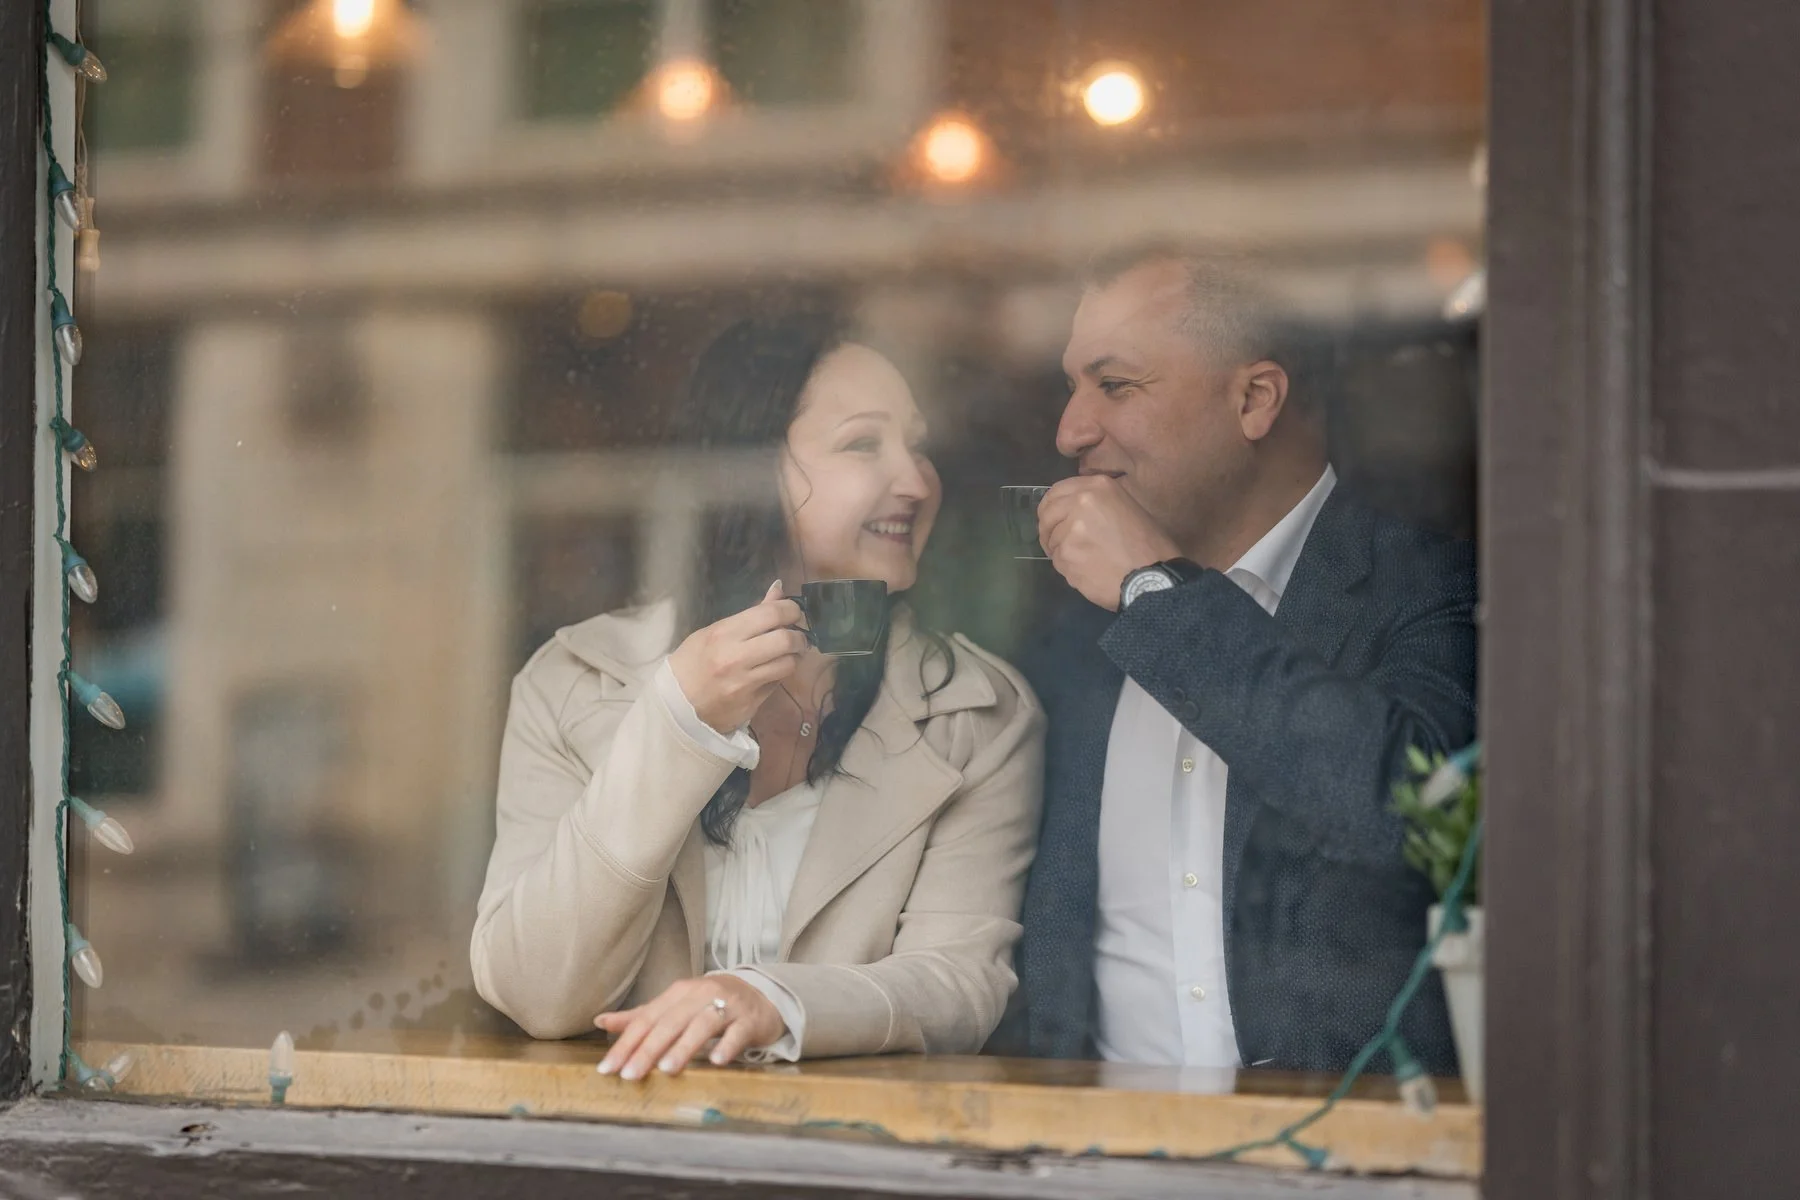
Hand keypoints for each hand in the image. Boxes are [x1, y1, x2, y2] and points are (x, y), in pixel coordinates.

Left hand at [595, 974, 785, 1078]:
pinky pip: (737, 1033)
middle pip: (670, 1022)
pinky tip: (716, 1060)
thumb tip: (601, 1021)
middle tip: (630, 1075)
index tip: (608, 1068)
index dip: (626, 1043)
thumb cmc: (711, 1004)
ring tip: (666, 1069)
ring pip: (702, 1025)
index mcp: (679, 993)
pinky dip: (727, 1045)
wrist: (761, 995)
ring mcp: (727, 1006)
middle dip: (648, 1049)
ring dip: (683, 1046)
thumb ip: (641, 1017)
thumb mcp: (676, 1007)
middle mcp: (701, 995)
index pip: (647, 1019)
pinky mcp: (750, 1019)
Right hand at [667, 581, 807, 732]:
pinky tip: (774, 670)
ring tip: (789, 654)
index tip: (794, 612)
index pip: (771, 614)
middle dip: (799, 636)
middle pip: (786, 640)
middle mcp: (737, 657)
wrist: (676, 704)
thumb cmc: (692, 661)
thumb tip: (778, 590)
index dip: (791, 609)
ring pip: (788, 664)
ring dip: (794, 657)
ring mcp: (746, 682)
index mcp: (725, 633)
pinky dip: (781, 674)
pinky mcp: (752, 702)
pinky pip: (778, 683)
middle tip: (798, 636)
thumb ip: (750, 614)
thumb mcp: (714, 631)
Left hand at [1038, 475, 1180, 610]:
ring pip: (1052, 540)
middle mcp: (1081, 501)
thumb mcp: (1126, 507)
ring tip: (1086, 562)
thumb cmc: (1148, 545)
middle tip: (1057, 544)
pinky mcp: (1067, 554)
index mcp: (1098, 486)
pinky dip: (1068, 569)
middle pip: (1047, 514)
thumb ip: (1096, 505)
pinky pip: (1057, 561)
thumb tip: (1070, 513)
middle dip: (1048, 530)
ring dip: (1062, 552)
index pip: (1057, 492)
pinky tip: (1088, 573)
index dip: (1051, 508)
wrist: (1153, 575)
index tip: (1052, 519)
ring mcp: (1071, 528)